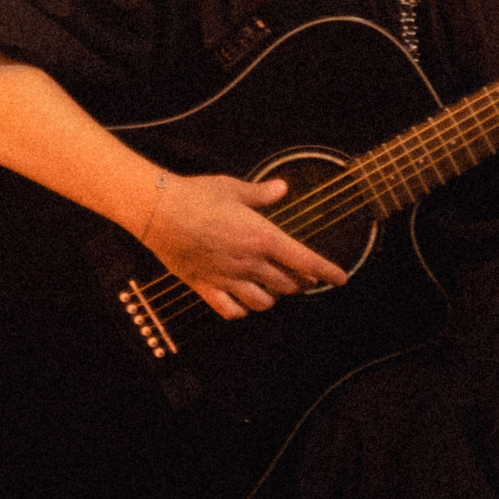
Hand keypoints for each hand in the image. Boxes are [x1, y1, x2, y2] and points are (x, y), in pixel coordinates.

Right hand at [141, 173, 348, 319]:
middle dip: (302, 283)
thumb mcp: (233, 188)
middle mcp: (249, 262)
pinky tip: (243, 302)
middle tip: (304, 277)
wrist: (157, 210)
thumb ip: (261, 193)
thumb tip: (282, 188)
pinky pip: (231, 310)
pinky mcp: (206, 286)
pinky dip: (242, 310)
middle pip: (288, 285)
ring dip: (274, 297)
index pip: (305, 261)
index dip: (327, 272)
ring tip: (273, 288)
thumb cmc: (196, 195)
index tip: (340, 278)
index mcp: (262, 237)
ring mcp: (228, 278)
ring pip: (263, 303)